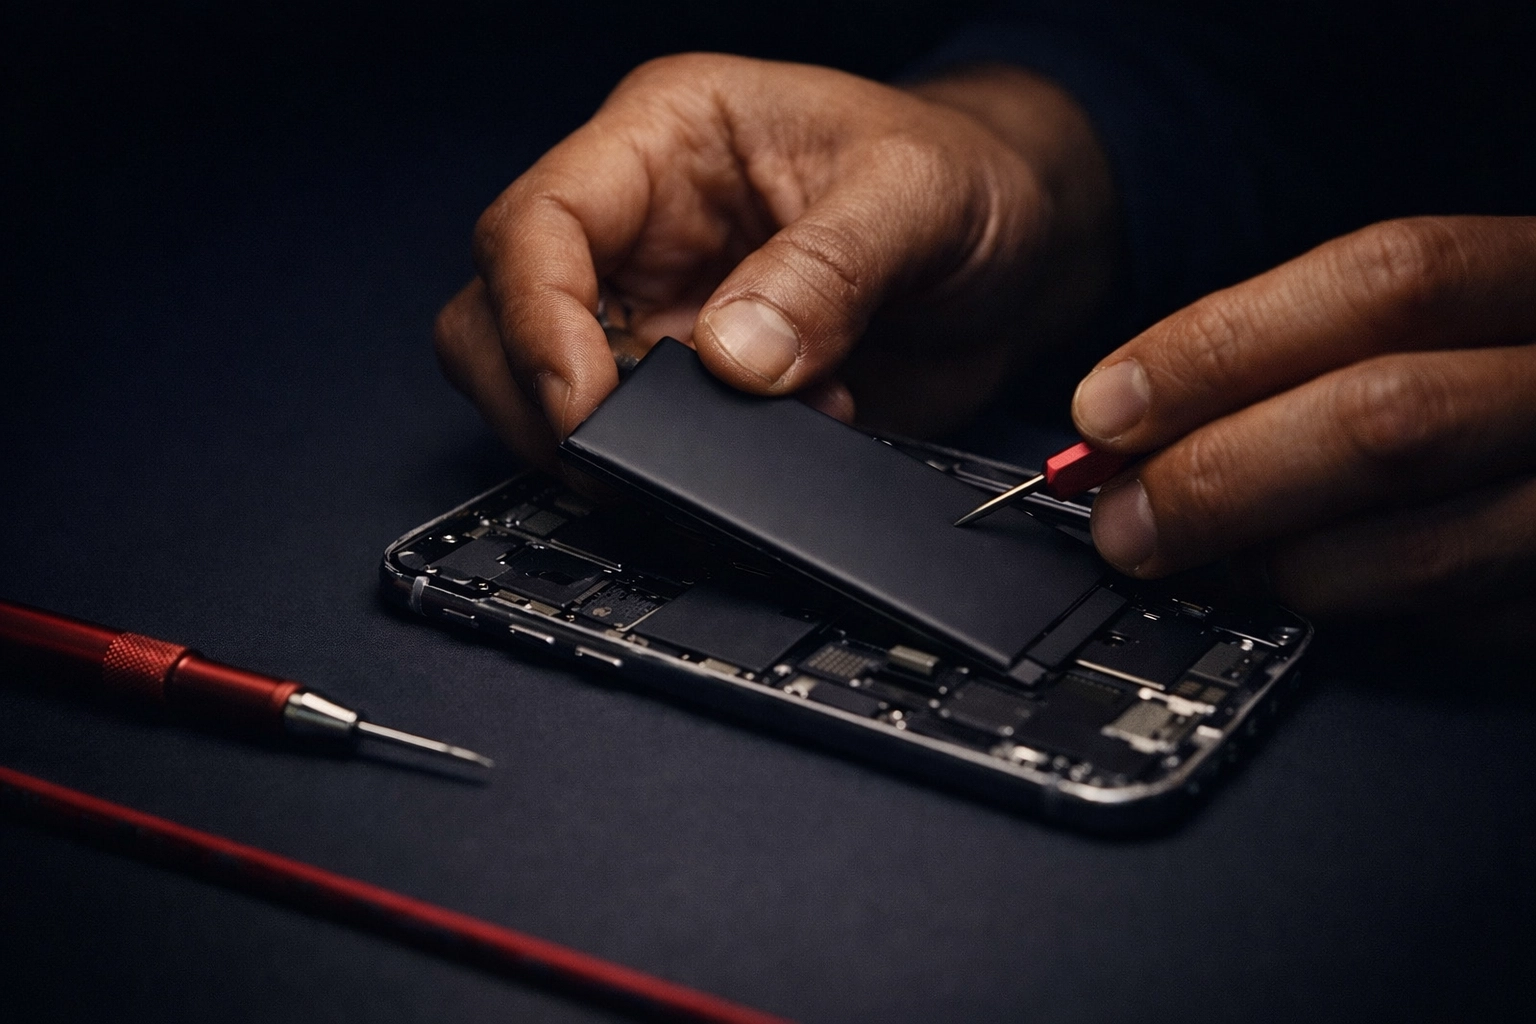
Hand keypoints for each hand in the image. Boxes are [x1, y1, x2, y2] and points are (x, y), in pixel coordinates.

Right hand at [434, 54, 1117, 472]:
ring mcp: (660, 314)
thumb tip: (732, 361)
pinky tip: (786, 443)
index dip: (537, 323)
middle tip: (635, 460)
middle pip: (499, 318)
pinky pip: (643, 450)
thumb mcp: (915, 196)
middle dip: (546, 404)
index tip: (589, 408)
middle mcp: (640, 228)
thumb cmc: (966, 175)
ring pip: (549, 396)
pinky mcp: (696, 389)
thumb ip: (826, 271)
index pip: (535, 225)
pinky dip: (691, 477)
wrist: (1020, 245)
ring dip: (627, 450)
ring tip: (751, 435)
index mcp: (663, 139)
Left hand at [1073, 216, 1535, 638]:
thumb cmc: (1507, 365)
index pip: (1383, 288)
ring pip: (1421, 551)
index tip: (1105, 407)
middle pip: (1387, 421)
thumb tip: (1131, 409)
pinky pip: (1455, 631)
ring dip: (1268, 568)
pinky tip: (1291, 596)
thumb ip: (1308, 344)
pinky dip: (1350, 622)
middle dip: (1218, 478)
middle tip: (1121, 519)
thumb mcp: (1443, 317)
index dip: (1223, 348)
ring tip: (1189, 564)